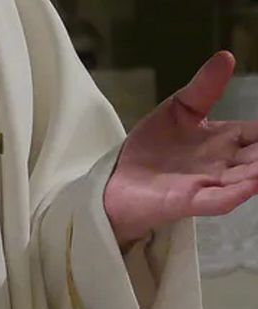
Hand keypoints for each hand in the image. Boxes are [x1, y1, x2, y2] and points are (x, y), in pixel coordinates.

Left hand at [105, 51, 257, 248]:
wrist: (116, 178)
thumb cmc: (151, 146)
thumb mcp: (178, 109)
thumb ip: (203, 88)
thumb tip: (226, 55)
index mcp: (225, 140)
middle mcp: (223, 164)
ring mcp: (207, 184)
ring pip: (244, 179)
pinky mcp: (187, 201)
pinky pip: (216, 200)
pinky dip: (233, 194)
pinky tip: (251, 186)